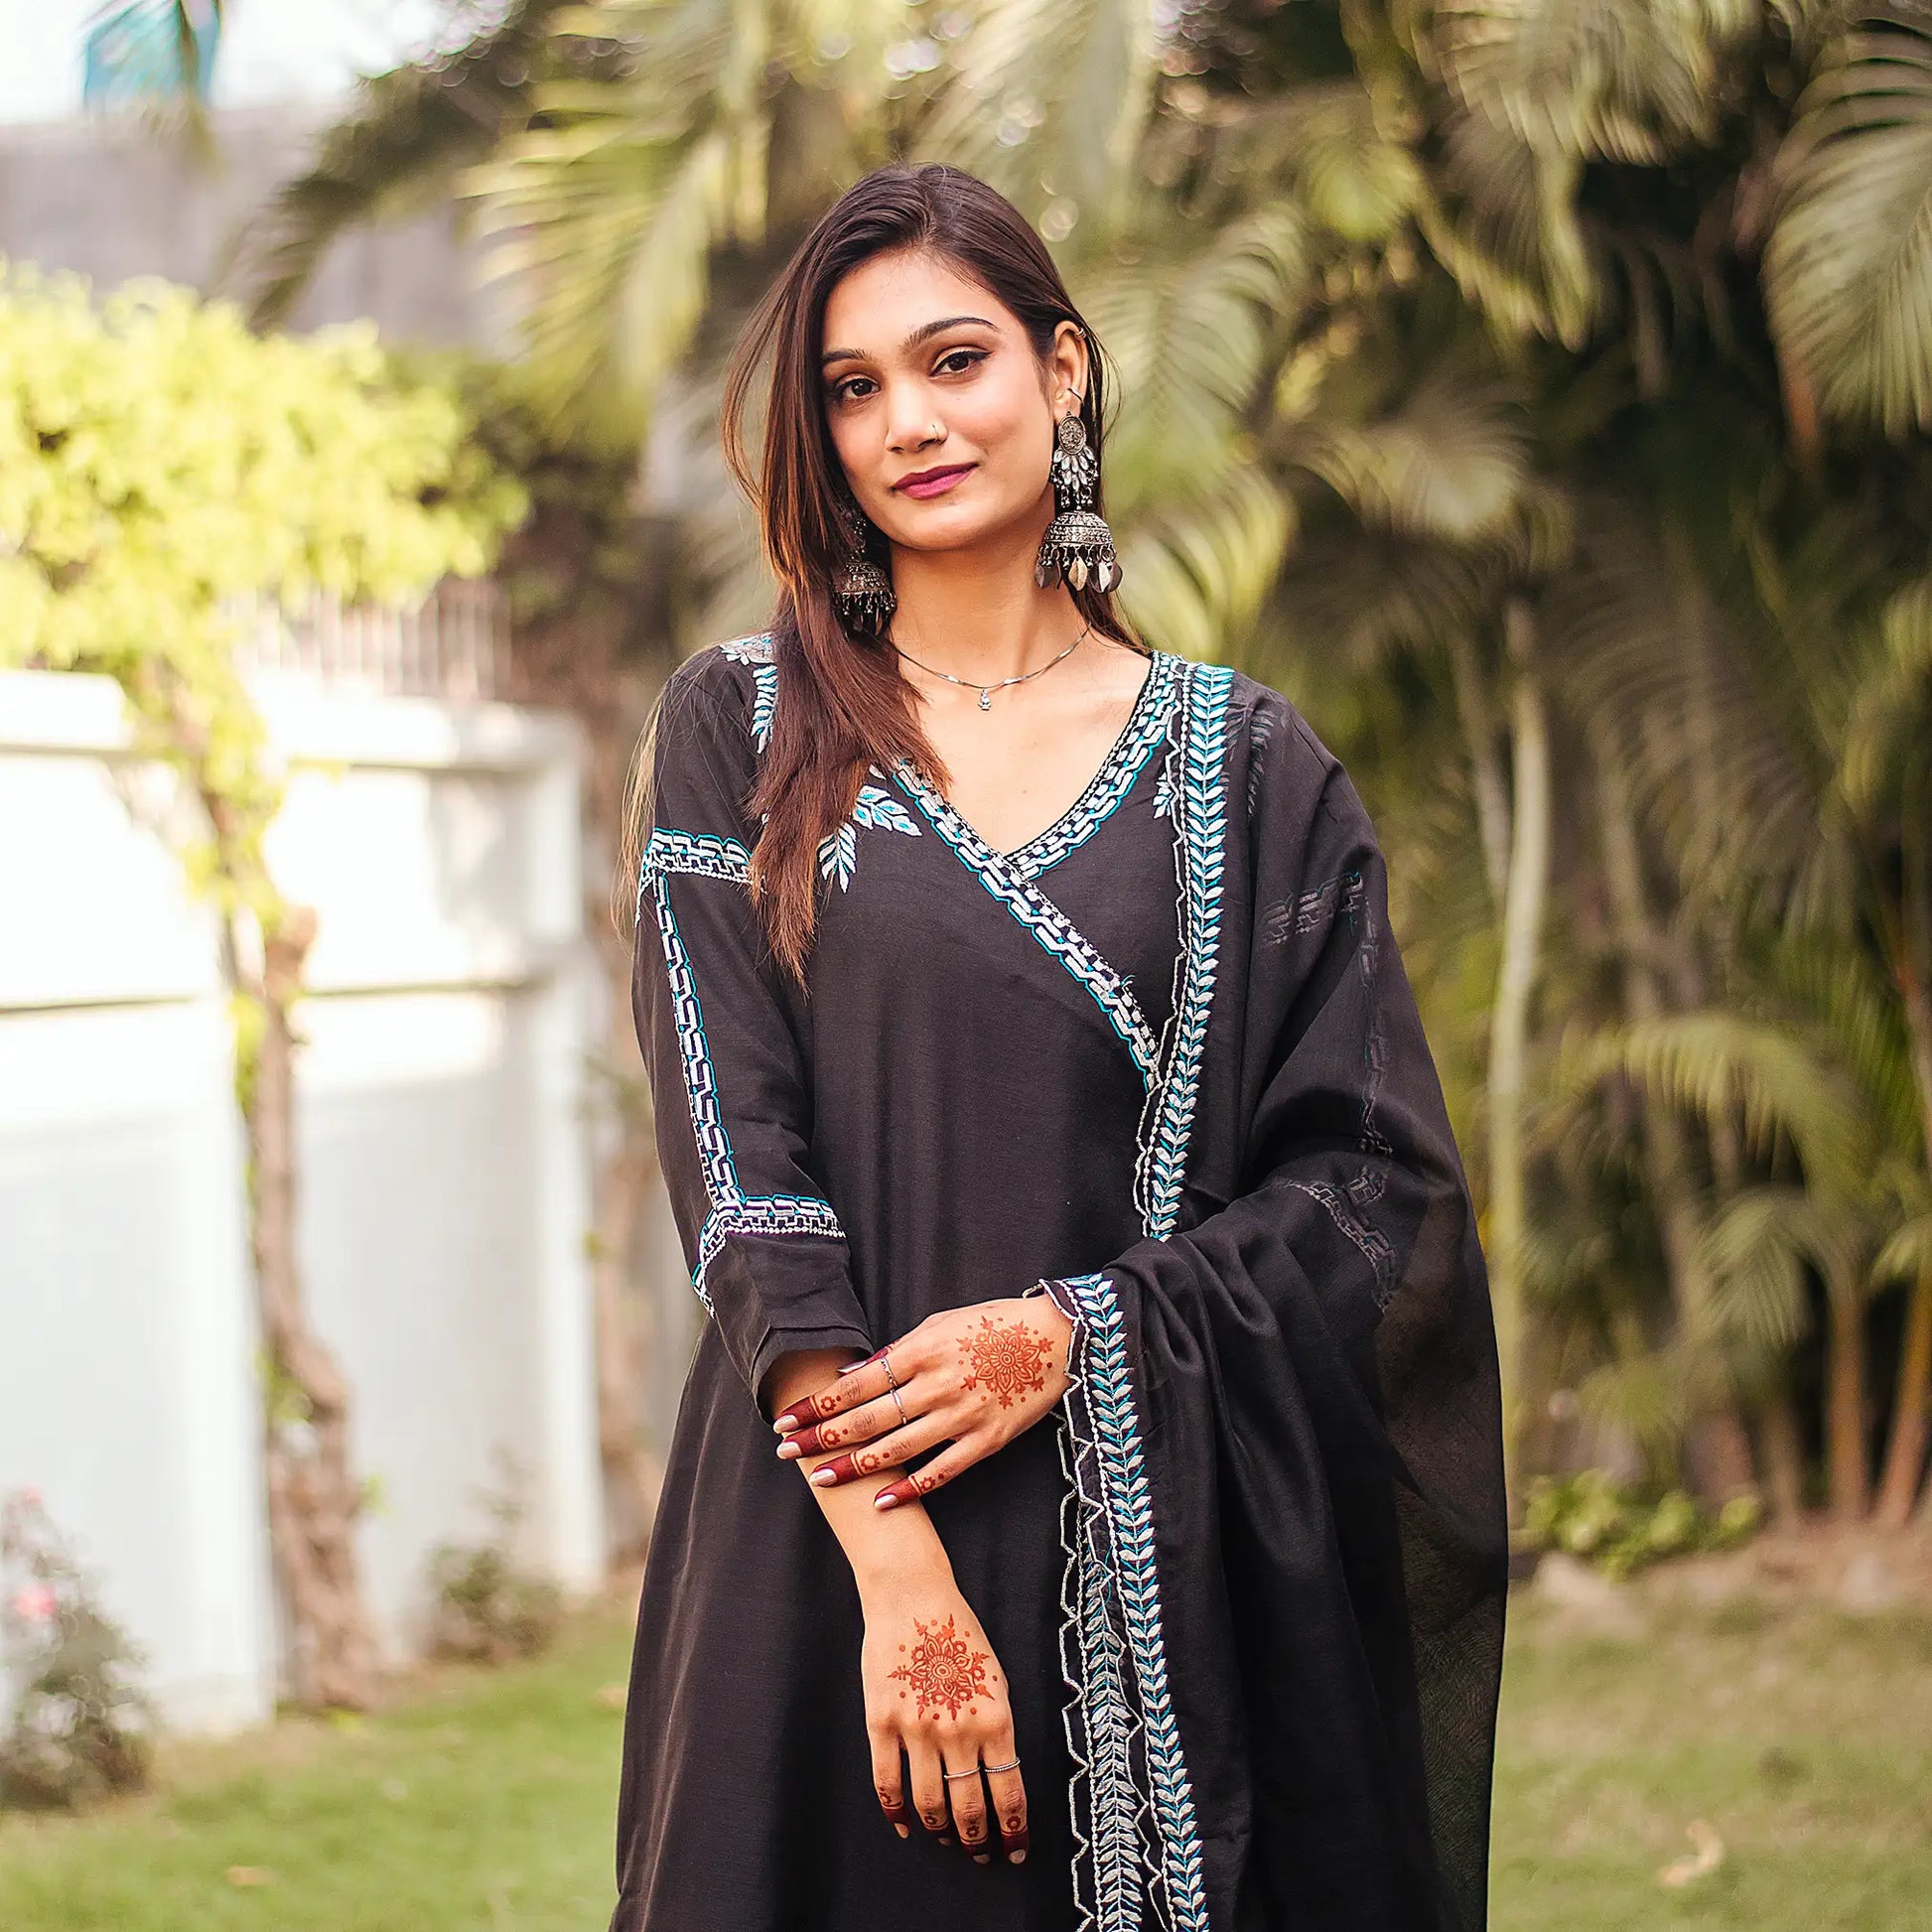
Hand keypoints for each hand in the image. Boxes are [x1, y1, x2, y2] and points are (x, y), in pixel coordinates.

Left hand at [771, 1294, 1072, 1507]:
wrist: (1057, 1338)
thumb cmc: (994, 1323)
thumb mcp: (940, 1323)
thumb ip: (895, 1351)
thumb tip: (851, 1373)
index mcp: (921, 1350)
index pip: (855, 1384)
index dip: (817, 1404)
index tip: (786, 1418)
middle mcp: (936, 1385)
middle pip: (867, 1418)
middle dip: (821, 1437)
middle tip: (785, 1451)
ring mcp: (962, 1415)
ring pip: (897, 1449)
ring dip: (854, 1466)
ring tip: (820, 1479)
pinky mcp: (987, 1440)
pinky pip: (942, 1470)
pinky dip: (911, 1488)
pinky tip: (882, 1501)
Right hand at [860, 1568, 1028, 1864]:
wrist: (914, 1598)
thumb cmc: (958, 1634)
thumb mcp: (996, 1678)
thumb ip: (997, 1726)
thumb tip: (999, 1774)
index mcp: (994, 1718)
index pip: (1008, 1792)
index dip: (1013, 1831)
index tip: (1015, 1851)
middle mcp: (958, 1730)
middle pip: (968, 1809)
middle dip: (978, 1840)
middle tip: (980, 1853)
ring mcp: (916, 1728)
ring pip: (929, 1803)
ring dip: (940, 1831)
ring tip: (946, 1839)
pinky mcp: (881, 1723)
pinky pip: (887, 1782)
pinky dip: (895, 1812)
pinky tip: (904, 1824)